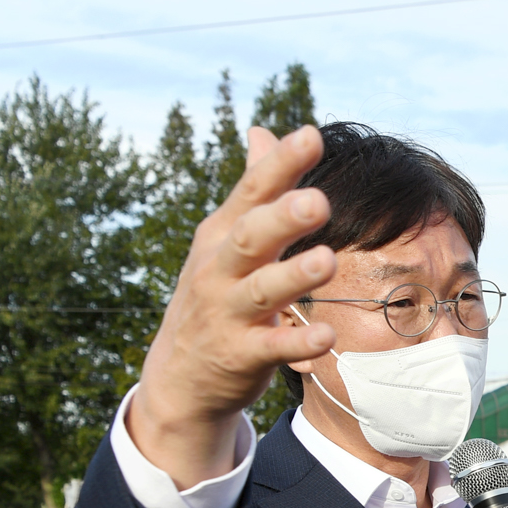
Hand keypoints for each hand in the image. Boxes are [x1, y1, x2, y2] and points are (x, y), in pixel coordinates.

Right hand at [128, 125, 337, 488]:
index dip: (279, 165)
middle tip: (318, 201)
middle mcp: (219, 269)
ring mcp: (228, 313)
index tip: (311, 136)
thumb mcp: (224, 240)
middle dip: (282, 219)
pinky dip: (299, 342)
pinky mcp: (240, 354)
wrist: (180, 376)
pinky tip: (327, 335)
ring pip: (262, 290)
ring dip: (294, 275)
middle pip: (250, 237)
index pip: (251, 193)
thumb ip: (252, 190)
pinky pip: (273, 347)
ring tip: (327, 260)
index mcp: (221, 235)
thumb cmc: (216, 295)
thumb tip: (262, 131)